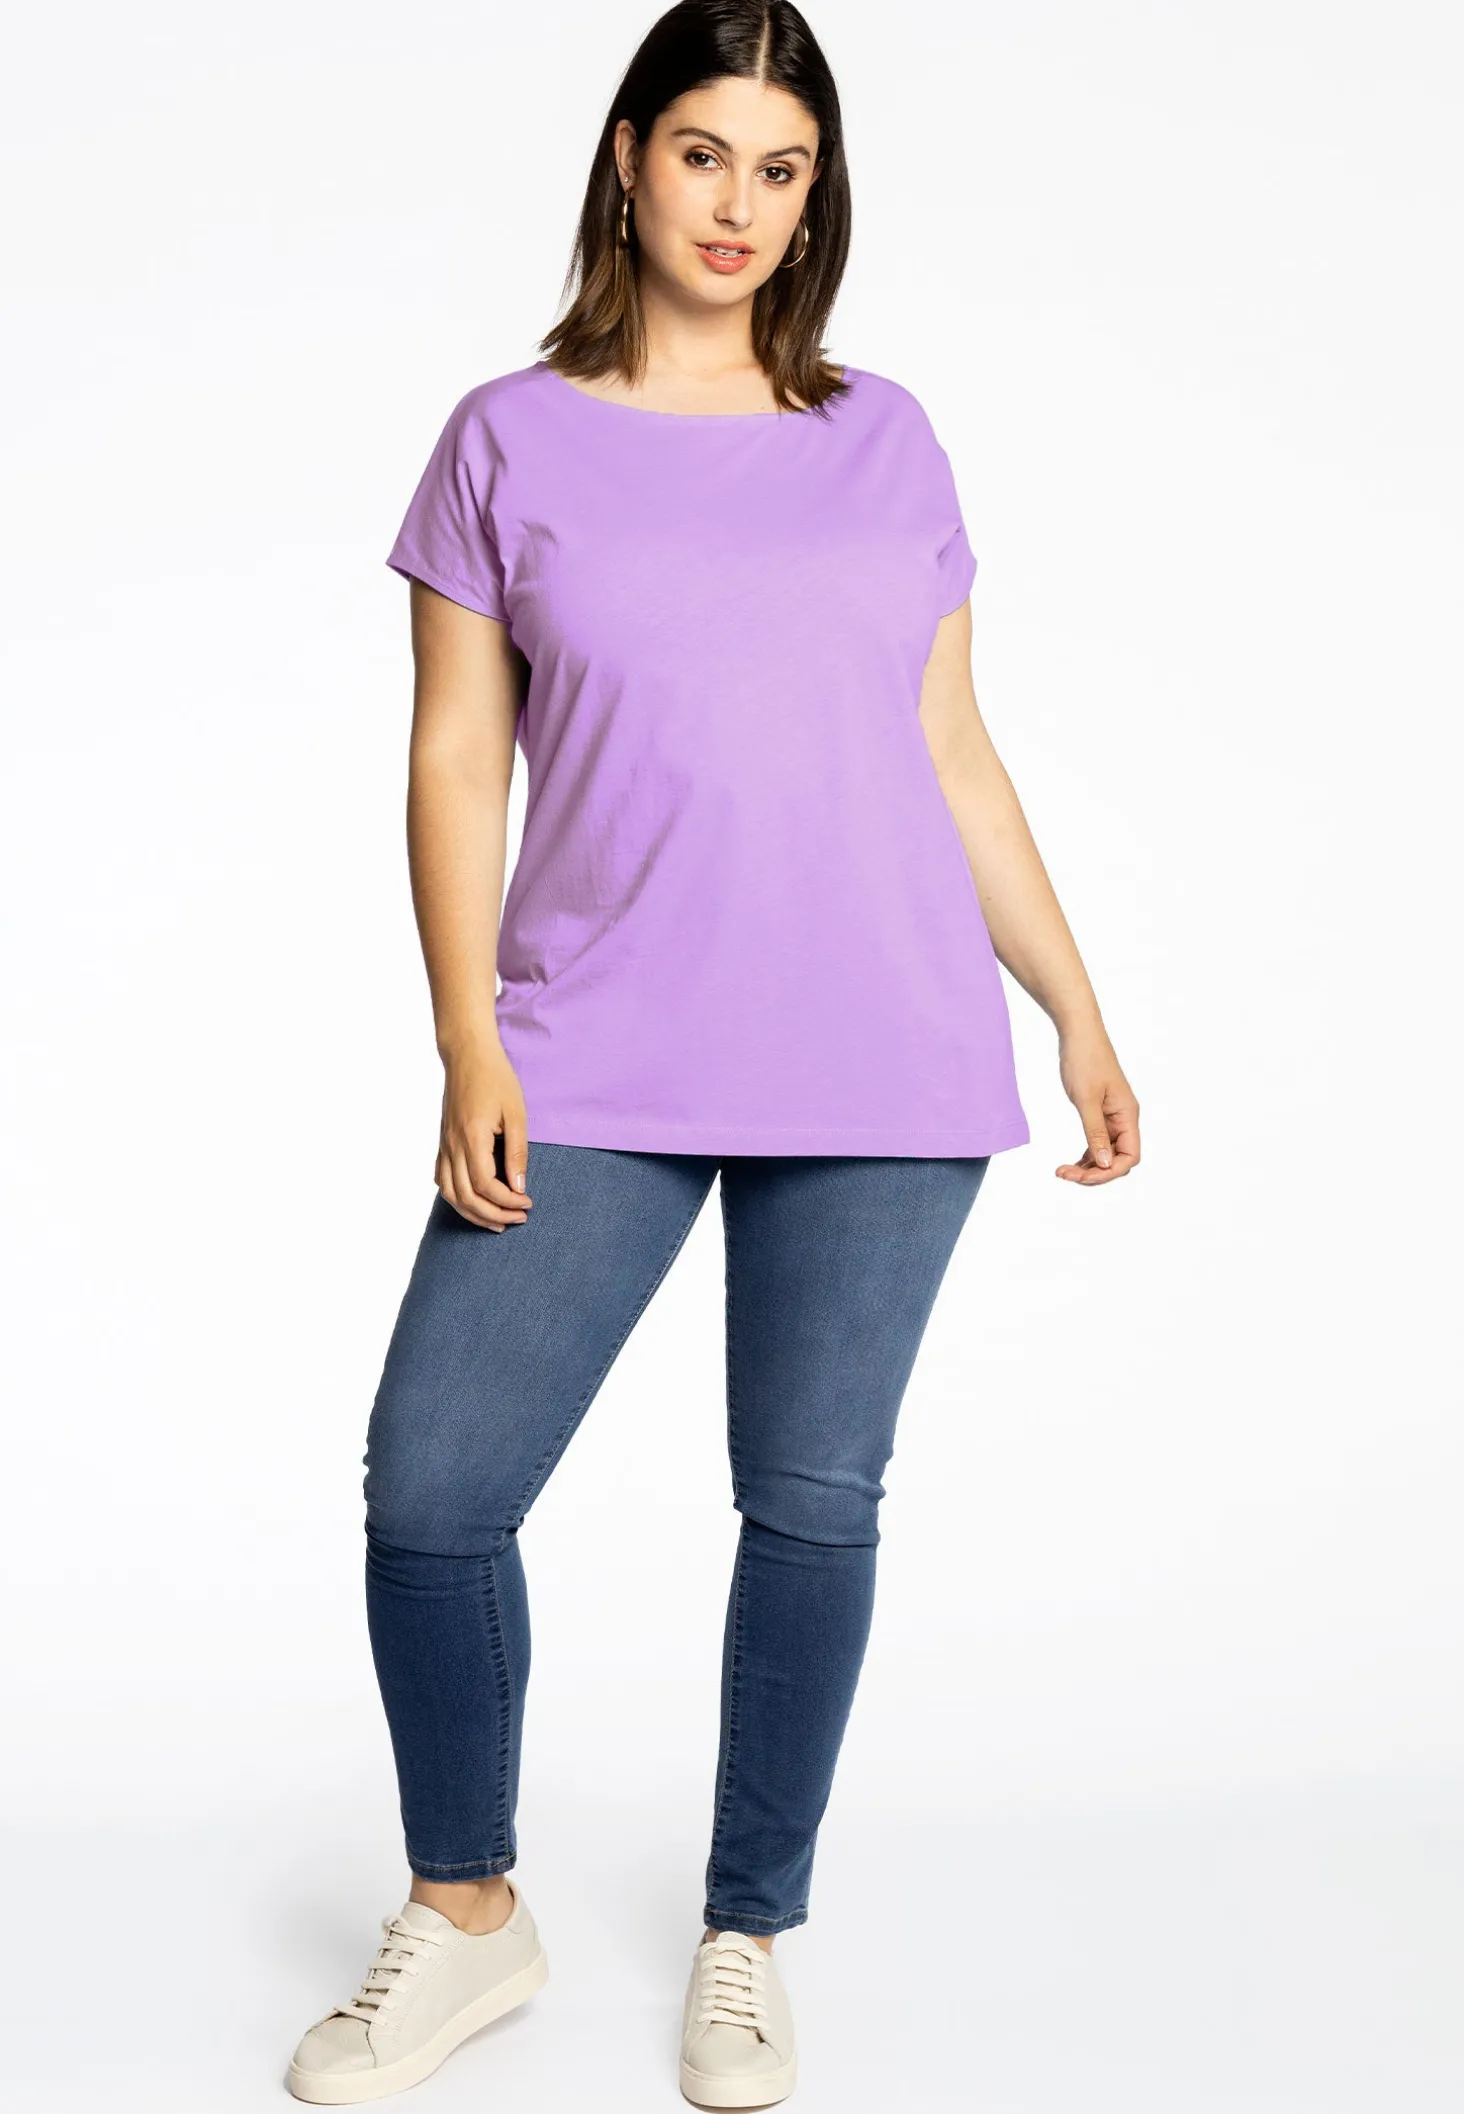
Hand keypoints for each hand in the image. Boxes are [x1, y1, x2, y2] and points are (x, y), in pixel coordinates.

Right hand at [435, 1039, 534, 1229]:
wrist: (467, 1055)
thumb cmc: (496, 1079)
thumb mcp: (516, 1114)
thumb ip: (517, 1152)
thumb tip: (519, 1187)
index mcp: (472, 1137)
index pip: (485, 1185)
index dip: (507, 1201)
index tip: (527, 1204)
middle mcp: (452, 1145)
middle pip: (466, 1196)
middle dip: (492, 1214)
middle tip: (518, 1219)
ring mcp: (444, 1144)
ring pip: (450, 1193)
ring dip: (472, 1213)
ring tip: (497, 1221)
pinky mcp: (442, 1142)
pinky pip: (441, 1178)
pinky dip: (456, 1197)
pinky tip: (473, 1202)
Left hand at [1055, 1027, 1139, 1184]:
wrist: (1078, 1032)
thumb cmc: (1084, 1060)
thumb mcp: (1086, 1099)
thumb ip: (1095, 1132)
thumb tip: (1105, 1164)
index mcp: (1128, 1115)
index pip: (1130, 1156)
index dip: (1109, 1172)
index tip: (1082, 1176)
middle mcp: (1124, 1118)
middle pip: (1118, 1158)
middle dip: (1095, 1172)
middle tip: (1065, 1174)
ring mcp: (1113, 1116)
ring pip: (1107, 1152)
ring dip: (1088, 1166)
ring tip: (1063, 1171)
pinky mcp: (1100, 1112)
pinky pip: (1098, 1141)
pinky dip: (1087, 1154)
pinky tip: (1071, 1162)